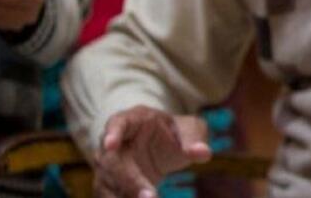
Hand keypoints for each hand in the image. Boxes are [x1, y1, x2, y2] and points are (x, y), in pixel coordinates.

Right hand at [94, 107, 210, 197]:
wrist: (163, 147)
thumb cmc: (174, 133)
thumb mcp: (190, 129)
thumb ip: (195, 139)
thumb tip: (202, 153)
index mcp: (132, 120)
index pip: (117, 123)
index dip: (112, 133)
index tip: (110, 145)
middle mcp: (114, 143)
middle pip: (112, 161)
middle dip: (128, 180)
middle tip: (149, 197)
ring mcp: (109, 166)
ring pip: (107, 183)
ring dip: (123, 196)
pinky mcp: (111, 185)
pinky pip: (112, 195)